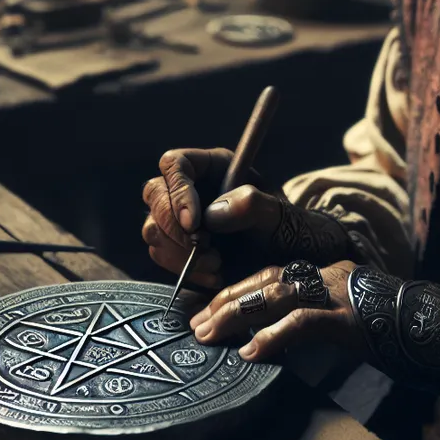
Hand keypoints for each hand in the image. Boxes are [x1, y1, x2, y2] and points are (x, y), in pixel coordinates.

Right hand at [141, 148, 281, 287]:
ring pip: (153, 228)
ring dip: (179, 252)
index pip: (175, 164)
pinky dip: (182, 269)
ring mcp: (180, 217)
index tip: (193, 223)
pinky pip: (161, 254)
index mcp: (213, 167)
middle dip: (174, 227)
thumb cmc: (286, 230)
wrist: (286, 261)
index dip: (178, 191)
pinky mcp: (177, 245)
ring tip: (216, 264)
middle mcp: (191, 188)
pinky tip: (213, 275)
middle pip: (155, 195)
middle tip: (203, 248)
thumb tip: (214, 213)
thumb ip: (253, 206)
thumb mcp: (279, 216)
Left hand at [189, 261, 363, 362]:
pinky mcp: (354, 319)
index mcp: (329, 275)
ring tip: (209, 334)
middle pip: (268, 278)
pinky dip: (274, 335)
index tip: (206, 310)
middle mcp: (331, 276)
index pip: (272, 274)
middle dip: (227, 299)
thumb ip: (316, 325)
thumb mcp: (351, 326)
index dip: (236, 290)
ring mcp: (343, 294)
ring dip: (238, 312)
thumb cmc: (401, 335)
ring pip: (279, 292)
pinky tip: (251, 351)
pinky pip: (307, 321)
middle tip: (197, 324)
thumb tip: (273, 343)